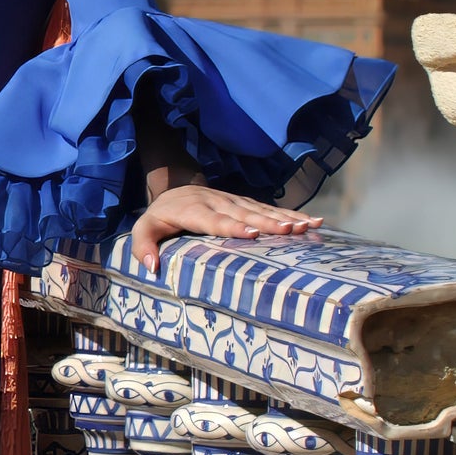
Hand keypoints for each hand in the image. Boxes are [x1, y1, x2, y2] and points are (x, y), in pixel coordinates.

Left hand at [129, 185, 320, 273]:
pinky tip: (312, 222)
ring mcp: (234, 201)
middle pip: (244, 213)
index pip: (214, 220)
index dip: (232, 226)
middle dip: (267, 222)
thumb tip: (152, 267)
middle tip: (290, 230)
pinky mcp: (246, 203)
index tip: (251, 234)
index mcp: (194, 211)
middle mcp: (218, 203)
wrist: (176, 187)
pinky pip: (270, 209)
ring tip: (308, 226)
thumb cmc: (162, 215)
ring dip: (286, 217)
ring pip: (261, 209)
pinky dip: (291, 214)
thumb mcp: (145, 227)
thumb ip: (143, 245)